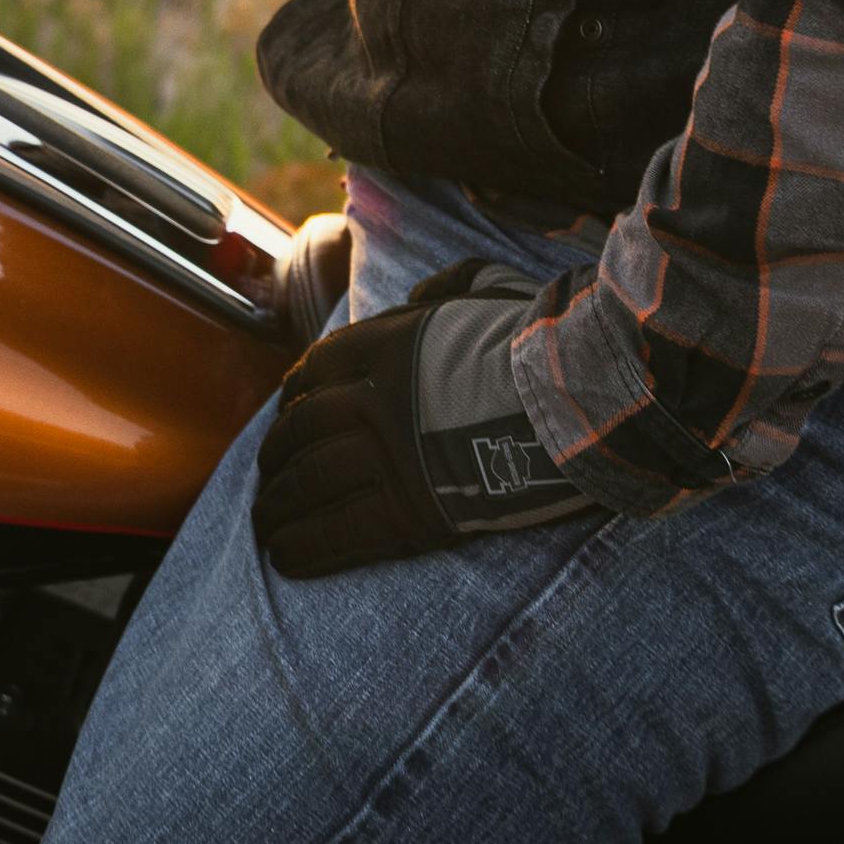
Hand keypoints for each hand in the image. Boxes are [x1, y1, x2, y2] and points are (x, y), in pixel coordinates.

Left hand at [250, 259, 589, 578]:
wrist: (580, 405)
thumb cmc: (542, 347)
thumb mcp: (490, 289)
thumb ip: (448, 288)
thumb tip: (424, 293)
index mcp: (389, 345)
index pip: (316, 369)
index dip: (293, 394)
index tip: (287, 411)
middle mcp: (376, 400)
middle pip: (301, 429)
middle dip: (275, 455)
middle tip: (267, 472)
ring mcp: (388, 460)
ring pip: (307, 483)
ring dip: (276, 506)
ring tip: (264, 522)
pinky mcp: (408, 514)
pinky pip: (336, 534)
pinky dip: (301, 546)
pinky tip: (283, 555)